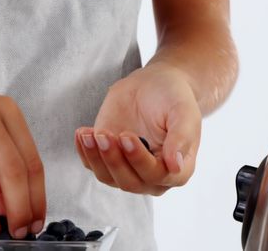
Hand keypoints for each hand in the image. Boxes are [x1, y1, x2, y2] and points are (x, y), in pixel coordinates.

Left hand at [75, 62, 201, 194]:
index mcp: (177, 169)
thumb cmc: (173, 98)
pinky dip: (85, 152)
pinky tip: (84, 134)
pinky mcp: (108, 158)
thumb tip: (176, 166)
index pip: (156, 176)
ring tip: (91, 134)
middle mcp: (153, 176)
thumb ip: (182, 138)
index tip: (127, 137)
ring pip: (108, 177)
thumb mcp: (184, 112)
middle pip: (129, 182)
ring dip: (96, 157)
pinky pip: (92, 164)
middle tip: (105, 135)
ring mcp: (128, 168)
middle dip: (114, 160)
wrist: (154, 85)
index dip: (139, 160)